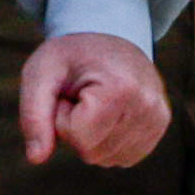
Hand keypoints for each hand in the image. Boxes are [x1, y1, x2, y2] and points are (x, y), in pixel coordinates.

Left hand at [21, 32, 168, 166]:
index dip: (62, 120)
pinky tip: (108, 114)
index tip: (68, 93)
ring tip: (94, 103)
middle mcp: (148, 105)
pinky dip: (107, 142)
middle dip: (76, 130)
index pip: (80, 140)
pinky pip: (123, 158)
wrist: (106, 35)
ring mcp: (158, 117)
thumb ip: (34, 116)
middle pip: (93, 154)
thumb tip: (36, 158)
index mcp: (121, 88)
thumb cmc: (71, 55)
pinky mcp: (160, 125)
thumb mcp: (40, 74)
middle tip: (80, 97)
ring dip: (91, 137)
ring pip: (108, 160)